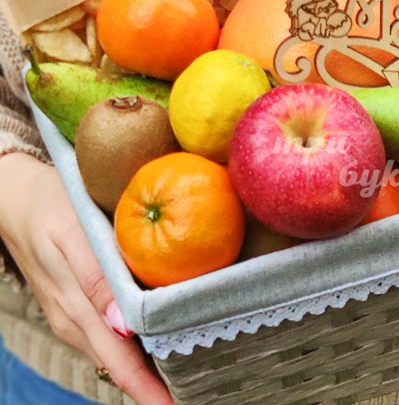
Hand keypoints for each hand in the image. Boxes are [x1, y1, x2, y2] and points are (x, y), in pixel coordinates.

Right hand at [0, 152, 172, 404]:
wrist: (17, 198)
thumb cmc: (52, 207)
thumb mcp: (74, 234)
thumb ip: (96, 277)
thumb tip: (123, 325)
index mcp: (77, 309)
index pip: (118, 362)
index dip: (147, 390)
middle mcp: (76, 321)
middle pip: (119, 365)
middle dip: (154, 386)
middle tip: (197, 390)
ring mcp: (74, 314)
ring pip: (114, 352)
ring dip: (147, 366)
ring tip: (188, 372)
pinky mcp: (77, 303)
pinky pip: (108, 333)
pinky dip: (134, 343)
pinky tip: (159, 335)